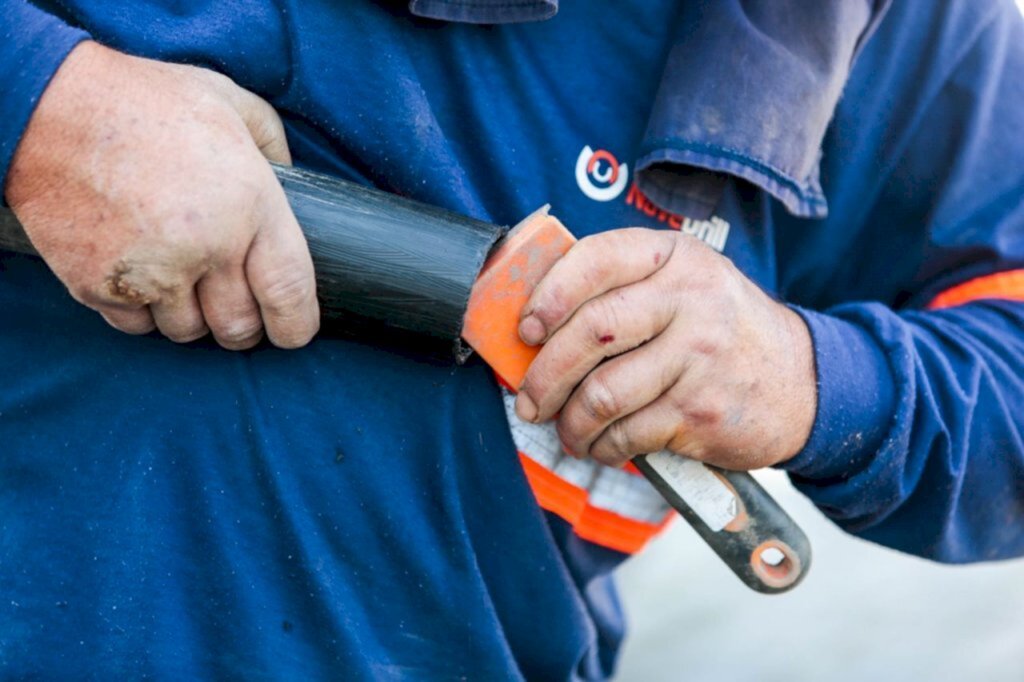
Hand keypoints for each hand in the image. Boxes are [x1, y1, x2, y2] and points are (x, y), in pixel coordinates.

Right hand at [3, 41, 318, 348]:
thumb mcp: (232, 103)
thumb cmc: (145, 101)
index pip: (289, 293)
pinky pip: (137, 327)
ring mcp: (151, 272)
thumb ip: (275, 147)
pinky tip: (143, 277)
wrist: (48, 107)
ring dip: (191, 317)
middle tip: (234, 306)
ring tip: (184, 281)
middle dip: (243, 328)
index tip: (294, 332)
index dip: (297, 325)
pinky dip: (143, 312)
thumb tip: (297, 189)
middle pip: (238, 328)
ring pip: (187, 332)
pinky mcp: (100, 287)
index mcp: (250, 205)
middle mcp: (207, 247)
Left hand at [514, 228, 815, 469]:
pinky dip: (603, 447)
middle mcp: (690, 299)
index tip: (525, 330)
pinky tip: (603, 446)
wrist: (803, 383)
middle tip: (529, 400)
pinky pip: (627, 434)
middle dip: (544, 376)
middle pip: (590, 333)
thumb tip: (533, 325)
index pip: (595, 260)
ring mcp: (699, 356)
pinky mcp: (700, 411)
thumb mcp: (685, 285)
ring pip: (602, 393)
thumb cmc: (720, 331)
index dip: (548, 296)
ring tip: (566, 431)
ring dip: (569, 422)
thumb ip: (623, 289)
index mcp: (675, 257)